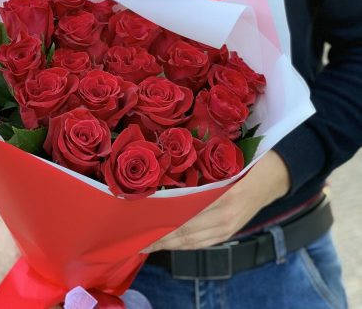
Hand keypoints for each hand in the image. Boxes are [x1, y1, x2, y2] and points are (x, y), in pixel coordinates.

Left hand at [145, 150, 289, 251]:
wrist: (275, 176)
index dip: (160, 220)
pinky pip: (202, 244)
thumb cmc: (248, 163)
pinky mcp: (229, 233)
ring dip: (167, 243)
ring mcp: (228, 228)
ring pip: (190, 241)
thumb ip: (200, 175)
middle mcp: (224, 218)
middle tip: (133, 236)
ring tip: (145, 243)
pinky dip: (183, 245)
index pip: (183, 213)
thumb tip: (169, 182)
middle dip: (157, 236)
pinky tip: (170, 243)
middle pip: (183, 231)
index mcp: (223, 197)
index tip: (139, 221)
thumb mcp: (224, 163)